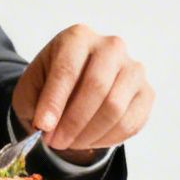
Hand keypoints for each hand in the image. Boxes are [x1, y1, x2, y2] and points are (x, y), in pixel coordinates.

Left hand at [11, 24, 152, 163]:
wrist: (76, 84)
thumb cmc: (51, 82)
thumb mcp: (33, 86)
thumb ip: (37, 103)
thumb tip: (47, 126)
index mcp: (78, 37)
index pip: (68, 69)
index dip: (54, 101)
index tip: (42, 127)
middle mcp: (111, 47)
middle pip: (97, 87)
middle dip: (72, 122)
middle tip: (55, 142)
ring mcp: (133, 69)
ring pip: (115, 108)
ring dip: (88, 134)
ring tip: (70, 143)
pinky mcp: (146, 92)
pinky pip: (130, 123)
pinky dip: (106, 139)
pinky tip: (89, 140)